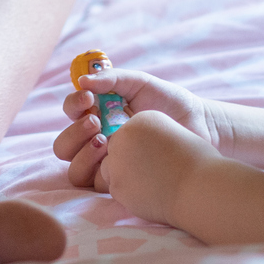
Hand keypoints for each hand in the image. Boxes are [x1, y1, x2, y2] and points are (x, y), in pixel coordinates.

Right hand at [55, 68, 219, 189]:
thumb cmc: (169, 102)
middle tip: (98, 122)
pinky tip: (120, 158)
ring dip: (83, 153)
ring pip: (74, 169)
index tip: (89, 97)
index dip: (74, 104)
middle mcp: (97, 139)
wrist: (199, 127)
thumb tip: (83, 79)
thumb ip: (112, 78)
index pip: (71, 111)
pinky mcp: (120, 182)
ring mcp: (108, 163)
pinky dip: (100, 171)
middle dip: (75, 132)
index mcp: (98, 113)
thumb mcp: (140, 83)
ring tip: (107, 141)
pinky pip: (97, 185)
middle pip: (64, 145)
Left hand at [101, 111, 214, 226]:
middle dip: (128, 159)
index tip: (154, 155)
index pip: (127, 132)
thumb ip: (147, 134)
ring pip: (110, 168)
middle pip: (115, 149)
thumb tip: (133, 144)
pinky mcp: (116, 187)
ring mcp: (116, 162)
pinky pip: (115, 188)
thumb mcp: (170, 132)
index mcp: (139, 120)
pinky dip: (128, 192)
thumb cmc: (193, 160)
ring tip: (150, 181)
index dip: (138, 146)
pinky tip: (148, 192)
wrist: (200, 187)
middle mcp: (122, 137)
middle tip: (151, 170)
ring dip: (124, 175)